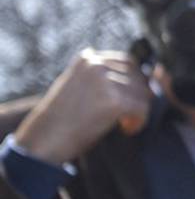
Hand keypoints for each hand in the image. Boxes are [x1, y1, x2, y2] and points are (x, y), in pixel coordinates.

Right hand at [12, 49, 152, 164]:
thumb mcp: (79, 85)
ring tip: (125, 124)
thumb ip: (103, 77)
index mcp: (88, 59)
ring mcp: (105, 81)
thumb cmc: (63, 117)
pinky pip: (142, 108)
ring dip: (139, 110)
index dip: (135, 82)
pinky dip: (139, 121)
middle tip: (130, 115)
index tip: (131, 99)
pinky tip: (127, 129)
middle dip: (139, 97)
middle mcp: (96, 65)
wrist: (45, 138)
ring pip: (142, 93)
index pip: (128, 62)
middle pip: (138, 77)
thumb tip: (145, 74)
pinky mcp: (114, 100)